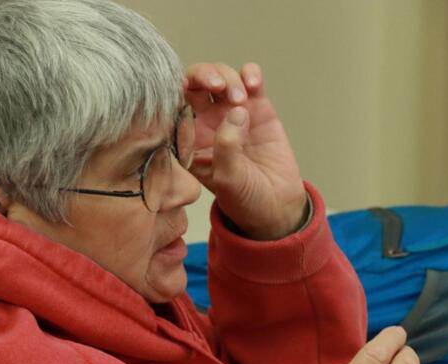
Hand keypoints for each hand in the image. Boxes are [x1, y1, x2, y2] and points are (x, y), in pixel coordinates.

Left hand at [184, 63, 306, 239]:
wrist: (275, 206)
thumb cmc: (244, 198)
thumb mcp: (229, 181)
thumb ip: (226, 149)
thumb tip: (236, 113)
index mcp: (188, 139)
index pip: (173, 106)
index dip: (174, 90)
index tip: (182, 88)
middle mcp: (206, 121)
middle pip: (195, 82)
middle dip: (203, 75)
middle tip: (217, 85)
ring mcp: (231, 111)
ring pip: (221, 75)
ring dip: (229, 78)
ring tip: (241, 99)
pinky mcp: (258, 107)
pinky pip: (249, 79)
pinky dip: (250, 73)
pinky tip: (253, 83)